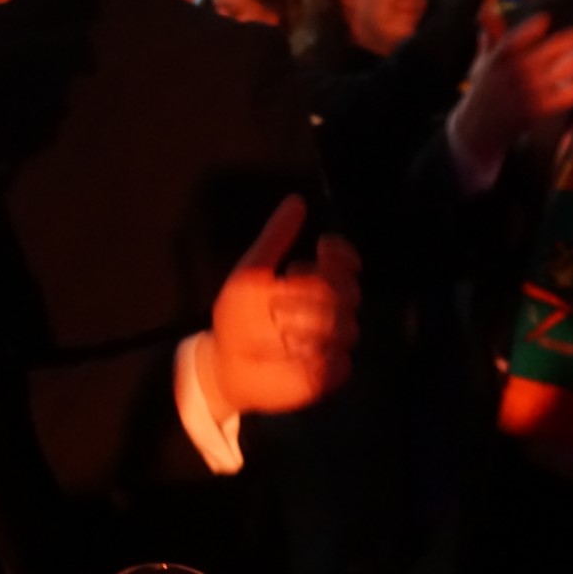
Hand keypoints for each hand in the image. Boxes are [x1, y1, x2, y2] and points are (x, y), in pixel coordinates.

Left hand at [197, 196, 360, 420]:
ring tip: (280, 334)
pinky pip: (340, 362)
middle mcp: (328, 309)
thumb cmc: (238, 315)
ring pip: (347, 326)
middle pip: (348, 291)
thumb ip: (276, 238)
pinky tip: (293, 356)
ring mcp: (332, 341)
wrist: (224, 361)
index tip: (324, 248)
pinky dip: (317, 357)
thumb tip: (296, 201)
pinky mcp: (329, 373)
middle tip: (280, 304)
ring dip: (310, 327)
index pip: (343, 261)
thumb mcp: (251, 271)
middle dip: (315, 294)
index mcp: (312, 281)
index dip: (340, 254)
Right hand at [449, 13, 572, 163]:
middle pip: (550, 49)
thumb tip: (487, 10)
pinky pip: (569, 94)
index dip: (536, 24)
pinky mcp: (539, 110)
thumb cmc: (483, 92)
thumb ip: (491, 39)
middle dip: (569, 40)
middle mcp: (514, 72)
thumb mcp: (482, 64)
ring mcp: (528, 91)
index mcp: (499, 58)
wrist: (477, 128)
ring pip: (564, 70)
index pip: (520, 34)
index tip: (545, 19)